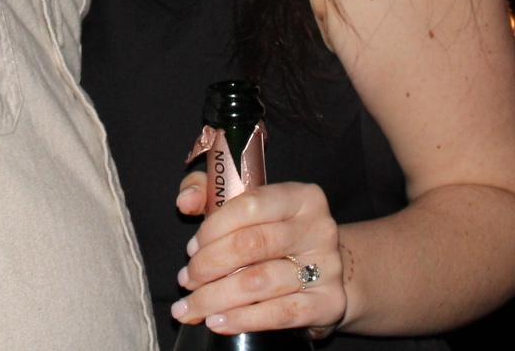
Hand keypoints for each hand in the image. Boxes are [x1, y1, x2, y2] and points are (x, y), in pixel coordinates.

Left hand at [171, 173, 347, 339]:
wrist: (326, 273)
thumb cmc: (276, 234)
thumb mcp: (248, 205)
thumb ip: (210, 193)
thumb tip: (185, 202)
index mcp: (299, 197)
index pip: (249, 205)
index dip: (213, 228)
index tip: (191, 249)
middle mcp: (318, 228)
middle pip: (251, 245)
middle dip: (209, 265)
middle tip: (186, 280)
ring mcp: (327, 266)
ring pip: (260, 281)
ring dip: (217, 296)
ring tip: (192, 306)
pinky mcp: (329, 303)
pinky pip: (281, 313)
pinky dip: (243, 319)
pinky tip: (218, 321)